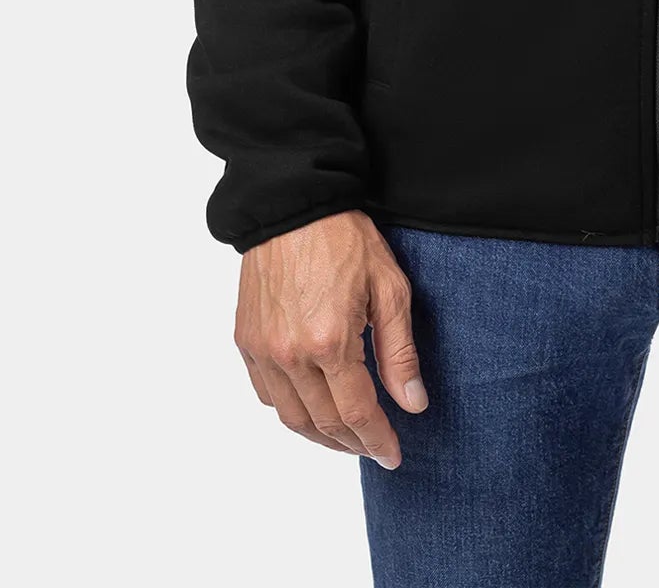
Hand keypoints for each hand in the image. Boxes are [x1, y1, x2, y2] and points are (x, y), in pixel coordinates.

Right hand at [234, 209, 427, 467]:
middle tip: (374, 448)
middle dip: (352, 444)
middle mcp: (290, 354)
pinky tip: (310, 408)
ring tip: (346, 438)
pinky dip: (289, 410)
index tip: (394, 454)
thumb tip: (412, 404)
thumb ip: (399, 352)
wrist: (293, 204)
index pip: (356, 414)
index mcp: (330, 342)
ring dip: (319, 436)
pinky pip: (265, 394)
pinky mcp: (245, 340)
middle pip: (323, 423)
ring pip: (290, 417)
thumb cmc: (345, 239)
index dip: (378, 440)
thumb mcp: (389, 288)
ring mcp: (262, 350)